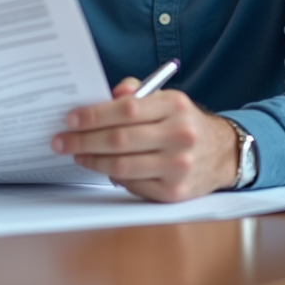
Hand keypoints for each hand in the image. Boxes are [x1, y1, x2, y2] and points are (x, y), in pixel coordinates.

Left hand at [51, 78, 239, 201]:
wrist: (223, 154)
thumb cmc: (185, 123)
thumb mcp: (167, 99)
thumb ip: (136, 92)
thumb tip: (108, 94)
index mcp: (175, 107)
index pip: (127, 109)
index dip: (94, 115)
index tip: (71, 119)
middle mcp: (179, 136)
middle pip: (119, 139)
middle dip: (83, 141)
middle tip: (61, 140)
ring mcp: (178, 167)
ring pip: (122, 166)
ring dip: (92, 161)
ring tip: (77, 154)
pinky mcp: (174, 192)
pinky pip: (132, 184)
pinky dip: (112, 176)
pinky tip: (102, 168)